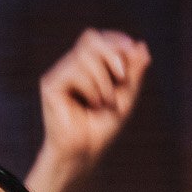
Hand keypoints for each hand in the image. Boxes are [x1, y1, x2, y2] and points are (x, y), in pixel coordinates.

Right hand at [37, 28, 150, 173]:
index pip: (98, 39)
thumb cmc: (101, 128)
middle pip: (90, 38)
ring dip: (103, 79)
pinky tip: (92, 104)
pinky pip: (75, 72)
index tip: (131, 49)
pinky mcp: (50, 85)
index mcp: (86, 67)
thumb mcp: (126, 96)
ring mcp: (59, 75)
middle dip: (111, 54)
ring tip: (106, 101)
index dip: (114, 39)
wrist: (84, 153)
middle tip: (122, 78)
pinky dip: (91, 87)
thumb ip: (133, 72)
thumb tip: (141, 45)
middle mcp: (70, 67)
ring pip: (84, 56)